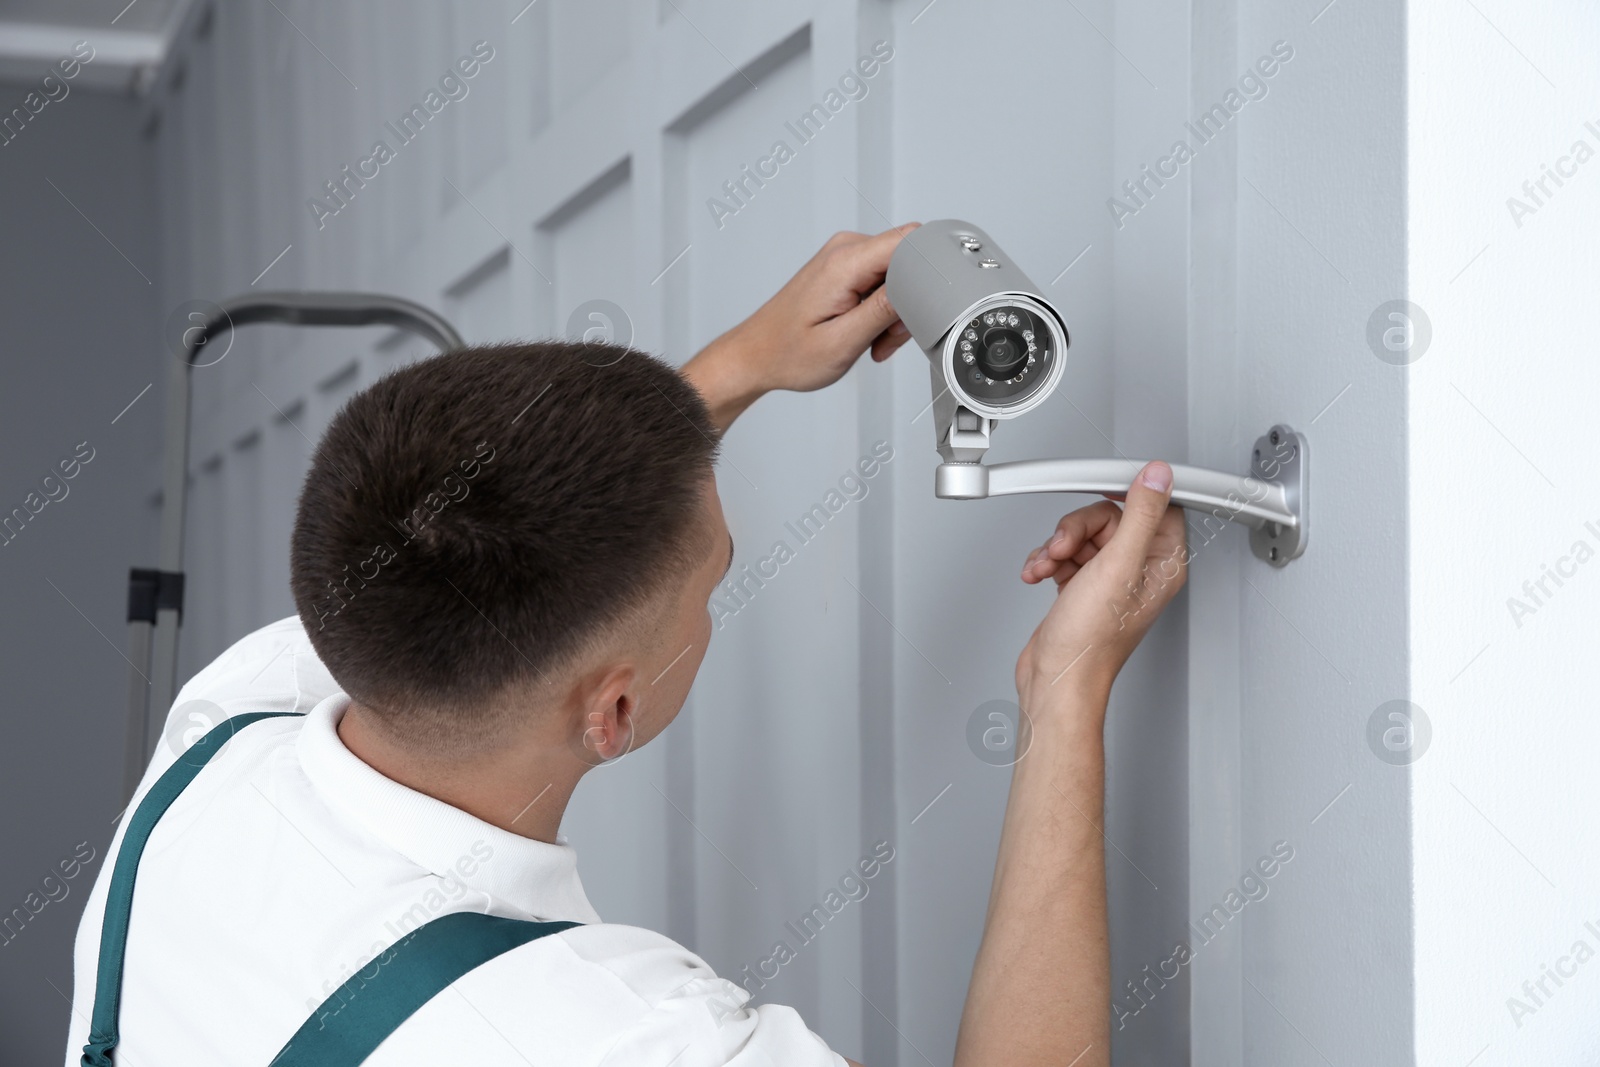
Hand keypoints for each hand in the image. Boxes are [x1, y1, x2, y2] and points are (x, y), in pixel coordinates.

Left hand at [682, 225, 919, 427]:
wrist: (757, 356)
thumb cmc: (787, 353)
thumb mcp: (844, 341)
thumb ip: (885, 310)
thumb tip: (920, 286)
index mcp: (845, 262)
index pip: (911, 240)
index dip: (928, 272)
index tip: (922, 307)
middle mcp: (845, 250)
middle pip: (908, 262)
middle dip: (908, 304)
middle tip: (886, 338)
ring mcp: (845, 258)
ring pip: (898, 276)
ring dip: (893, 313)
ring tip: (870, 341)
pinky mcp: (845, 269)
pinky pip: (882, 282)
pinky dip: (881, 311)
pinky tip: (865, 333)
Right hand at [1014, 461, 1186, 711]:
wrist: (1055, 676)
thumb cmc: (1091, 640)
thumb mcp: (1118, 566)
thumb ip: (1142, 515)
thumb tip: (1159, 476)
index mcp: (1162, 564)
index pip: (1156, 508)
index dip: (1128, 497)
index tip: (1103, 496)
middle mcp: (1139, 570)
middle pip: (1110, 518)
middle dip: (1078, 528)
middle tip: (1066, 547)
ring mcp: (1109, 580)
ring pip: (1082, 535)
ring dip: (1057, 546)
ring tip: (1050, 567)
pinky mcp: (1082, 587)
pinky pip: (1065, 555)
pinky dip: (1047, 561)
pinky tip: (1040, 575)